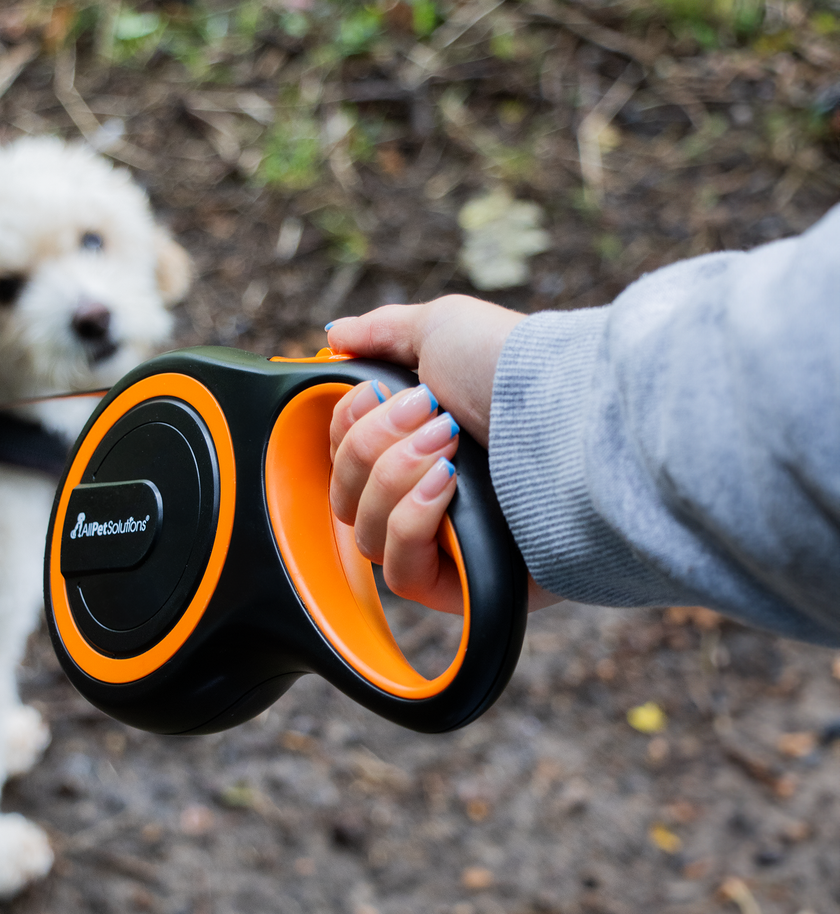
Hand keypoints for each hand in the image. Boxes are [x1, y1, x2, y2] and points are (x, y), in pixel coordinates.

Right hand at [327, 295, 559, 613]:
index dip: (346, 428)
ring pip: (364, 534)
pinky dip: (411, 521)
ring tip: (450, 447)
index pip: (342, 459)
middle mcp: (421, 497)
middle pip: (345, 496)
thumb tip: (336, 335)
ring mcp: (442, 544)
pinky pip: (401, 572)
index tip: (380, 393)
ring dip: (393, 478)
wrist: (577, 417)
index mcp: (412, 447)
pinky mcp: (463, 584)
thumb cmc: (515, 371)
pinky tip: (448, 486)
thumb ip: (381, 333)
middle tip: (435, 417)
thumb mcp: (442, 329)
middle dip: (375, 446)